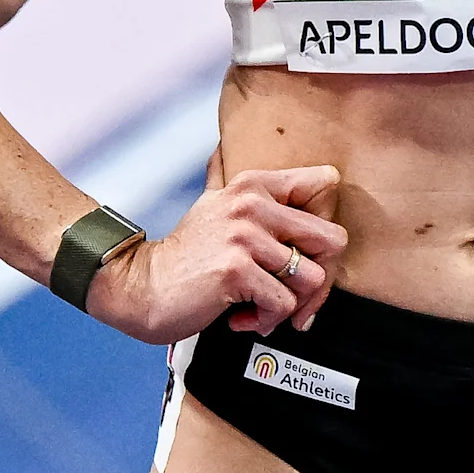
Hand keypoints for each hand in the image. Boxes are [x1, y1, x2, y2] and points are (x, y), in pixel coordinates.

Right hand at [87, 167, 345, 343]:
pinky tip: (241, 317)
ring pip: (312, 279)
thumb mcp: (212, 206)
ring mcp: (244, 237)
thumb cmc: (185, 256)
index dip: (323, 225)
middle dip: (318, 278)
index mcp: (253, 185)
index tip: (304, 250)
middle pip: (332, 240)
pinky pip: (283, 305)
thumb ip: (233, 184)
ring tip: (259, 306)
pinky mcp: (236, 271)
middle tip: (292, 294)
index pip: (325, 184)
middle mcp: (252, 204)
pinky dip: (265, 321)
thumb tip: (233, 152)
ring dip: (289, 306)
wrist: (140, 286)